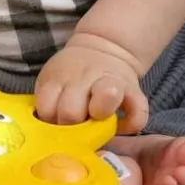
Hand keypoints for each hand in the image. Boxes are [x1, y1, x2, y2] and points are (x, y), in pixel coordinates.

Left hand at [33, 36, 148, 133]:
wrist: (103, 47)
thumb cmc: (72, 75)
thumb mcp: (54, 80)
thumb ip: (48, 101)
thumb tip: (45, 137)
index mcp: (60, 78)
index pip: (46, 106)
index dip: (48, 120)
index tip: (53, 122)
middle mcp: (85, 78)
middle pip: (71, 110)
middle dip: (71, 124)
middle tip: (75, 125)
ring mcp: (112, 83)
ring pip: (107, 97)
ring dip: (101, 113)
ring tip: (97, 120)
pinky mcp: (135, 91)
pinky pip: (138, 113)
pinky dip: (131, 125)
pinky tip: (122, 127)